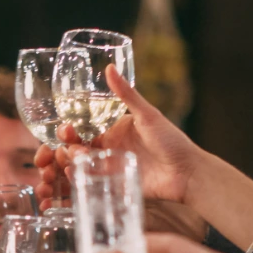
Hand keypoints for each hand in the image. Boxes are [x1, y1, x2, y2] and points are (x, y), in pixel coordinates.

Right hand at [36, 64, 200, 205]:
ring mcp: (111, 169)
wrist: (187, 172)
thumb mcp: (147, 115)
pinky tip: (74, 176)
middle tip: (67, 148)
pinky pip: (92, 183)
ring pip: (82, 166)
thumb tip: (109, 67)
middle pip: (79, 148)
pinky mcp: (115, 186)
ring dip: (71, 163)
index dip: (71, 129)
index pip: (85, 129)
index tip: (66, 129)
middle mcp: (110, 149)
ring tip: (71, 161)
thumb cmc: (171, 140)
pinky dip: (80, 180)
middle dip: (67, 148)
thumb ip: (126, 95)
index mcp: (114, 131)